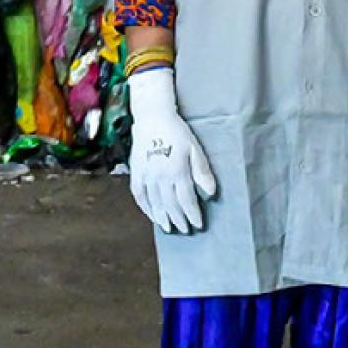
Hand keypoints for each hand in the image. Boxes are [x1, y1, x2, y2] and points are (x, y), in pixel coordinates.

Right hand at [127, 68, 216, 233]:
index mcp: (178, 171)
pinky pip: (139, 194)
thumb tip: (211, 193)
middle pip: (171, 205)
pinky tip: (150, 213)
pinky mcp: (136, 171)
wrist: (152, 117)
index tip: (198, 225)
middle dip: (179, 219)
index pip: (187, 201)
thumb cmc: (177, 132)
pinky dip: (144, 206)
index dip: (193, 215)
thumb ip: (202, 171)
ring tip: (168, 228)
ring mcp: (146, 175)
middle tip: (185, 230)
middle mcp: (160, 177)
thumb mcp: (195, 149)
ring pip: (154, 202)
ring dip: (162, 217)